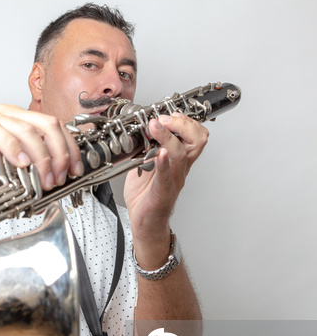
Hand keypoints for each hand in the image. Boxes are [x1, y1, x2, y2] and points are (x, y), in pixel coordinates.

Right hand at [0, 104, 83, 189]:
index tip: (76, 170)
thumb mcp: (0, 166)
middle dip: (61, 152)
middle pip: (47, 124)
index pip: (54, 127)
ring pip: (26, 129)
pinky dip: (13, 148)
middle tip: (62, 176)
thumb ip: (23, 170)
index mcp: (17, 120)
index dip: (69, 148)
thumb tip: (46, 186)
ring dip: (41, 156)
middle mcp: (6, 114)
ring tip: (44, 177)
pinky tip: (20, 164)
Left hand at [124, 112, 208, 242]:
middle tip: (163, 118)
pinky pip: (166, 177)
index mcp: (177, 159)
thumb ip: (144, 147)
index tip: (169, 113)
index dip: (186, 121)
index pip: (195, 135)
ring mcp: (173, 180)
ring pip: (182, 155)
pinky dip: (162, 163)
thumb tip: (139, 128)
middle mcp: (179, 168)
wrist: (144, 222)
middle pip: (196, 141)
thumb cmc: (146, 194)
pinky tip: (158, 154)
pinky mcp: (163, 194)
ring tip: (155, 127)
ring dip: (168, 138)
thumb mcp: (144, 163)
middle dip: (182, 124)